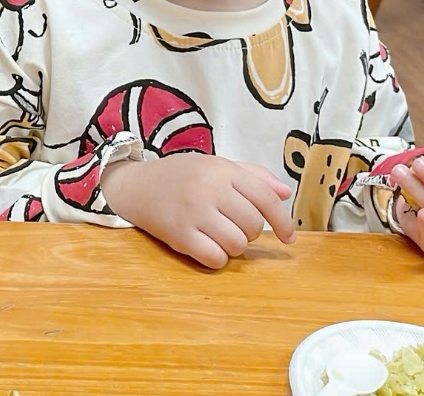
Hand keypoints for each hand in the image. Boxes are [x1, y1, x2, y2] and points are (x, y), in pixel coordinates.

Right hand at [100, 153, 296, 268]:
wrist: (135, 184)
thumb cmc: (180, 175)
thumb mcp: (215, 166)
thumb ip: (252, 176)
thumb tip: (285, 193)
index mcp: (221, 169)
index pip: (266, 198)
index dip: (283, 221)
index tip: (288, 237)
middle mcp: (208, 189)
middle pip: (252, 225)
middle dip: (248, 231)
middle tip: (230, 224)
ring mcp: (193, 213)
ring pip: (237, 245)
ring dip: (233, 246)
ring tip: (217, 234)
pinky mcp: (179, 235)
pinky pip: (216, 258)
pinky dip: (216, 258)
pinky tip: (205, 246)